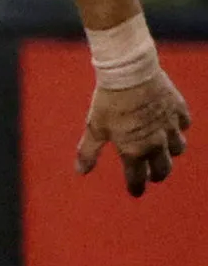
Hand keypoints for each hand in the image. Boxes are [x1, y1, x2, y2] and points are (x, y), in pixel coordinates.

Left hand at [76, 68, 188, 195]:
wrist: (129, 74)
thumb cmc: (108, 102)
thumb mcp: (94, 128)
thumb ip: (88, 152)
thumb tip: (80, 172)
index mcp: (134, 150)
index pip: (137, 177)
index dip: (136, 187)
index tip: (135, 192)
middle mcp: (156, 142)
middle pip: (163, 168)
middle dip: (157, 175)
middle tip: (153, 176)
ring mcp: (171, 126)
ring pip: (178, 148)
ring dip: (170, 153)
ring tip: (162, 151)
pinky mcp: (179, 109)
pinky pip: (184, 125)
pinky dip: (178, 128)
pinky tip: (171, 126)